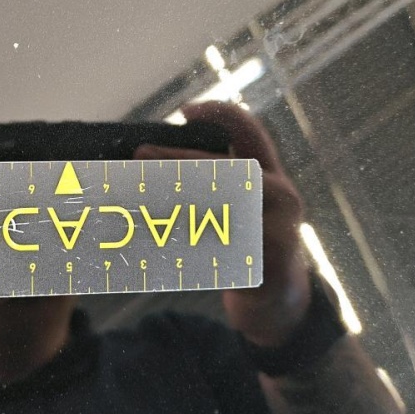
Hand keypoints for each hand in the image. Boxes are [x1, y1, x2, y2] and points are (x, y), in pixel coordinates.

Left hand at [134, 102, 309, 347]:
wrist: (280, 302)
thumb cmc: (252, 244)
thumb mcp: (245, 206)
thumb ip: (215, 181)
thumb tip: (151, 159)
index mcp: (272, 176)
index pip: (250, 132)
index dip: (220, 114)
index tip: (185, 111)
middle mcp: (280, 197)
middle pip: (223, 169)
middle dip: (177, 161)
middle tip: (139, 155)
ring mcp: (277, 231)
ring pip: (216, 207)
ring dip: (171, 198)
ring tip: (134, 193)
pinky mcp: (264, 264)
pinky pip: (215, 247)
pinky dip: (180, 240)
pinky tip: (149, 235)